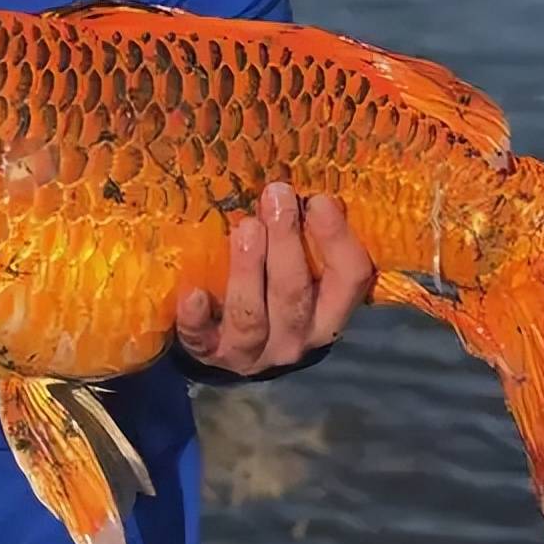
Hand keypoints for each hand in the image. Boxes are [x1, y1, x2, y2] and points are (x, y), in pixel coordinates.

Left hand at [175, 182, 374, 375]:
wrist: (227, 346)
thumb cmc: (269, 293)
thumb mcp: (298, 272)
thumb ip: (303, 239)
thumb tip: (294, 189)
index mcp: (327, 313)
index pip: (350, 278)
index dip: (338, 238)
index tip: (318, 200)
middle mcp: (296, 338)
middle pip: (295, 293)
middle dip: (285, 242)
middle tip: (276, 197)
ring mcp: (252, 352)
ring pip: (252, 317)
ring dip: (248, 270)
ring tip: (244, 229)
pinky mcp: (210, 354)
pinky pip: (203, 338)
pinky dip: (196, 318)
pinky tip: (193, 294)